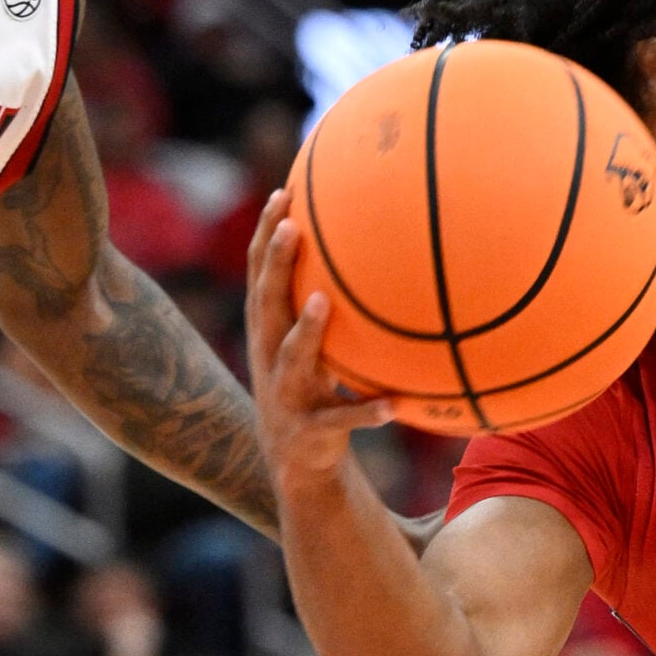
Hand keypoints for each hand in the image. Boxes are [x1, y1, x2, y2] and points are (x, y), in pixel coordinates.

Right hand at [244, 190, 394, 493]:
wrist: (297, 464)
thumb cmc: (314, 389)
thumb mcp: (317, 346)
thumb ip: (332, 304)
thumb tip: (377, 252)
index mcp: (272, 333)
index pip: (262, 274)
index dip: (268, 234)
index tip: (284, 192)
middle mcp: (271, 357)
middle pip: (267, 303)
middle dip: (276, 263)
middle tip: (293, 226)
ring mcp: (287, 394)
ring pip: (294, 358)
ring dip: (306, 329)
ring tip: (322, 302)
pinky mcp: (311, 430)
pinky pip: (342, 419)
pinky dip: (366, 412)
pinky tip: (393, 406)